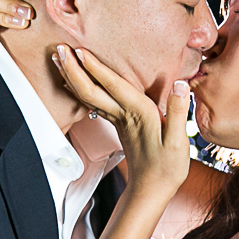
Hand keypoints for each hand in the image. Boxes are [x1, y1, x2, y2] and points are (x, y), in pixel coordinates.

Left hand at [54, 46, 190, 201]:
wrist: (152, 190)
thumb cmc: (167, 168)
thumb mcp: (179, 141)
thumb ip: (179, 111)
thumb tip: (180, 84)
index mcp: (139, 113)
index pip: (113, 86)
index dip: (96, 68)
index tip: (80, 51)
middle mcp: (123, 114)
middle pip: (91, 90)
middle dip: (74, 68)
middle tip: (59, 48)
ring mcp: (118, 120)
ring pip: (88, 95)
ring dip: (72, 76)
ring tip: (58, 59)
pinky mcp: (117, 124)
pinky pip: (93, 103)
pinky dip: (80, 89)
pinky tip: (72, 82)